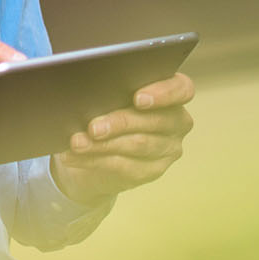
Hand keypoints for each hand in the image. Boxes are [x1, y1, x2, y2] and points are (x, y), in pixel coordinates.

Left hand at [50, 72, 194, 205]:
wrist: (102, 148)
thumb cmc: (109, 109)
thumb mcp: (112, 95)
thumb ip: (112, 89)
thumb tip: (91, 91)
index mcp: (173, 92)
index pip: (182, 89)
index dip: (163, 93)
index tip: (138, 98)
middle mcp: (177, 121)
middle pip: (154, 121)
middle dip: (120, 123)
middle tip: (93, 127)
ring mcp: (167, 148)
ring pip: (137, 145)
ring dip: (102, 145)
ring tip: (77, 143)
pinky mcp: (152, 171)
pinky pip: (125, 166)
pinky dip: (95, 160)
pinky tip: (76, 157)